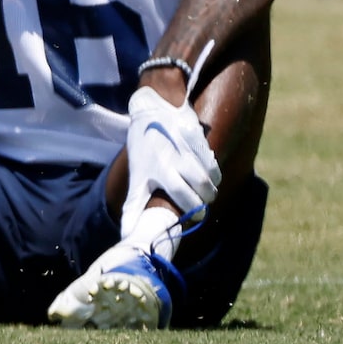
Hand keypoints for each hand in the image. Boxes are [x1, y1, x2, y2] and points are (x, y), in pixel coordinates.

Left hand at [121, 84, 218, 238]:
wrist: (151, 108)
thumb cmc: (144, 148)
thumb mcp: (137, 175)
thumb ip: (134, 206)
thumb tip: (128, 235)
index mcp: (157, 169)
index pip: (184, 197)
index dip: (193, 211)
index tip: (195, 215)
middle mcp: (173, 158)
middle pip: (203, 188)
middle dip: (205, 200)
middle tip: (201, 201)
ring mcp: (186, 147)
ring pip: (212, 177)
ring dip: (211, 187)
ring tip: (204, 189)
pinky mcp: (198, 137)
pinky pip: (213, 162)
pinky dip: (214, 172)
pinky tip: (206, 172)